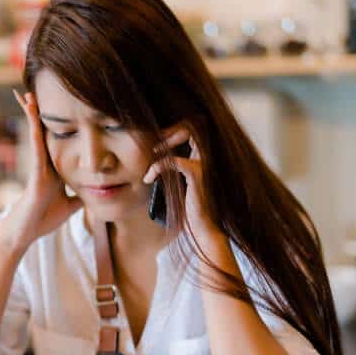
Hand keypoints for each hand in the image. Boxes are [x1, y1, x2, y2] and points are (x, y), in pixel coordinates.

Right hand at [0, 90, 82, 257]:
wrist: (26, 233)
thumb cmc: (43, 219)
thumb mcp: (71, 205)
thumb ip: (81, 195)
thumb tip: (98, 191)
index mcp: (53, 168)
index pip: (58, 139)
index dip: (58, 122)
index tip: (60, 104)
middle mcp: (44, 163)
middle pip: (43, 132)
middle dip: (40, 112)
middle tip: (36, 88)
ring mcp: (38, 167)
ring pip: (36, 135)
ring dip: (32, 115)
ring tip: (29, 94)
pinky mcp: (36, 175)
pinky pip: (36, 148)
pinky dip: (35, 131)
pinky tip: (32, 116)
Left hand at [142, 123, 222, 245]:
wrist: (203, 228)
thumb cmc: (190, 209)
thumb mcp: (177, 184)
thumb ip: (172, 170)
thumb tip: (153, 159)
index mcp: (203, 158)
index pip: (192, 131)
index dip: (174, 130)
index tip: (157, 143)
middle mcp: (207, 157)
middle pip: (193, 125)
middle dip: (171, 129)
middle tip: (154, 143)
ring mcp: (204, 163)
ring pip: (187, 134)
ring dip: (166, 141)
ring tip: (152, 153)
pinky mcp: (196, 174)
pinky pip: (172, 161)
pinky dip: (156, 167)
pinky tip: (148, 178)